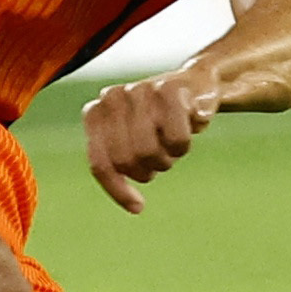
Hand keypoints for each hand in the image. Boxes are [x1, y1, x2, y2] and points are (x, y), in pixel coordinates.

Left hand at [84, 65, 223, 213]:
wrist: (194, 84)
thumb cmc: (159, 121)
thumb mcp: (131, 142)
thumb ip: (118, 165)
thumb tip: (135, 207)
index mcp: (95, 112)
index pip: (100, 164)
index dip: (118, 190)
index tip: (138, 207)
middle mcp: (112, 97)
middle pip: (127, 161)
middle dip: (148, 170)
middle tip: (160, 159)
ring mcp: (140, 90)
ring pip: (149, 153)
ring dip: (167, 159)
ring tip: (172, 143)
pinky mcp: (169, 88)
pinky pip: (176, 141)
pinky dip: (184, 145)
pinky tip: (189, 129)